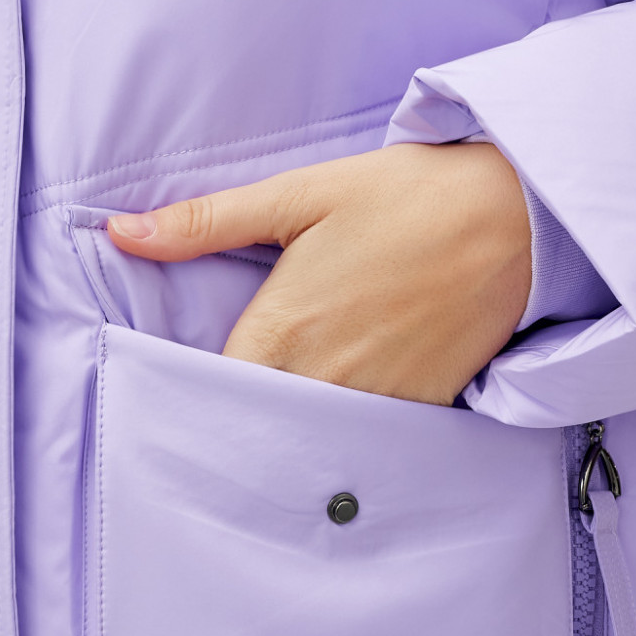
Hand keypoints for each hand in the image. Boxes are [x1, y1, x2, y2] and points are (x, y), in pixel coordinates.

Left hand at [107, 142, 531, 405]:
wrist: (516, 217)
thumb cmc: (404, 197)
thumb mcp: (299, 196)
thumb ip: (205, 222)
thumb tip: (119, 232)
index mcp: (281, 330)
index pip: (211, 393)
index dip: (193, 397)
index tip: (178, 402)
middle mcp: (322, 379)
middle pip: (257, 425)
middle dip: (238, 424)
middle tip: (222, 424)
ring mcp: (374, 401)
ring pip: (310, 440)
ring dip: (290, 435)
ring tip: (275, 430)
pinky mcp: (419, 409)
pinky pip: (366, 440)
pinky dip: (347, 436)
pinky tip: (338, 423)